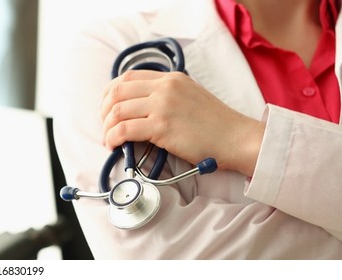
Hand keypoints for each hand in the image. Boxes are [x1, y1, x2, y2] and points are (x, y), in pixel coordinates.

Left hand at [99, 70, 264, 176]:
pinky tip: (114, 145)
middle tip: (105, 125)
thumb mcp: (190, 96)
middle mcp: (165, 87)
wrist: (237, 138)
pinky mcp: (162, 126)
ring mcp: (163, 105)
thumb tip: (136, 107)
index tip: (107, 107)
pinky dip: (113, 138)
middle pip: (117, 92)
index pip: (127, 77)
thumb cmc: (215, 124)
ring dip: (106, 127)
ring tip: (108, 139)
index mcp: (171, 78)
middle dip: (104, 110)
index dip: (110, 93)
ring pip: (117, 111)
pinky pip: (124, 130)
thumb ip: (166, 95)